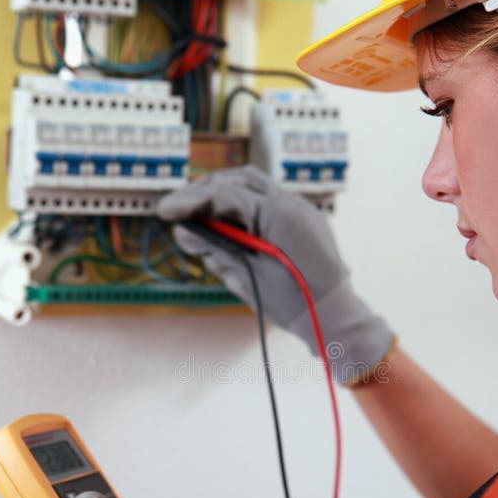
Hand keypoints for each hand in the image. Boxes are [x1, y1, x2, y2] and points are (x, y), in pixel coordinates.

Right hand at [158, 166, 393, 382]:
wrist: (334, 317)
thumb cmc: (293, 303)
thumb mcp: (246, 276)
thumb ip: (214, 249)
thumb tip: (183, 231)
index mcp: (278, 213)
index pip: (224, 196)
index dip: (189, 202)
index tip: (163, 210)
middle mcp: (292, 202)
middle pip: (239, 180)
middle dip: (205, 192)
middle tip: (177, 207)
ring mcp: (301, 208)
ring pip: (255, 186)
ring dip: (225, 194)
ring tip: (198, 212)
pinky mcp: (304, 219)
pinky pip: (270, 200)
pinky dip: (245, 205)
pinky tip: (228, 222)